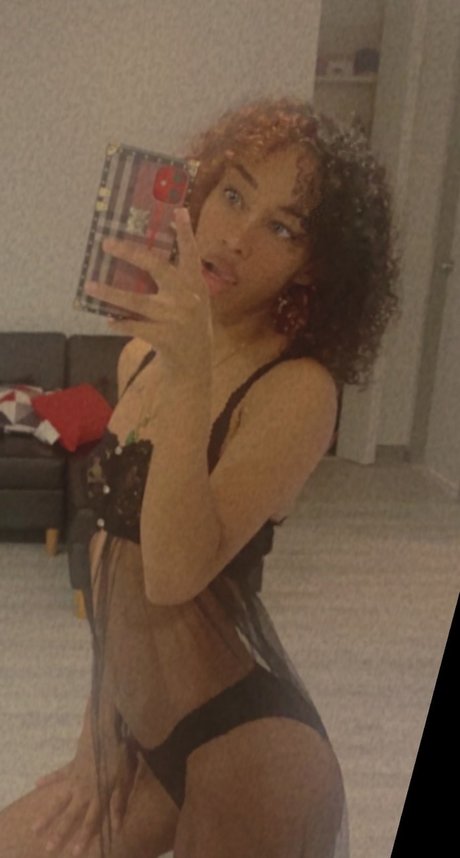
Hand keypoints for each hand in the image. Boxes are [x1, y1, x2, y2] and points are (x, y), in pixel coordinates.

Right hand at [31, 741, 137, 854]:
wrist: (103, 731)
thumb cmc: (118, 755)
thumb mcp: (124, 779)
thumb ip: (119, 803)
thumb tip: (117, 826)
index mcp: (97, 795)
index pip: (89, 822)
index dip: (83, 838)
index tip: (73, 852)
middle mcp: (83, 791)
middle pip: (70, 815)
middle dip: (60, 832)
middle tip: (48, 847)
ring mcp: (74, 779)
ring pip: (59, 800)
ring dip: (48, 814)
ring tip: (35, 827)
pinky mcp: (71, 766)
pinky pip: (58, 775)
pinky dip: (48, 779)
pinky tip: (37, 784)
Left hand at [84, 207, 212, 378]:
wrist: (195, 362)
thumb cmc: (189, 324)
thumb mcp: (193, 299)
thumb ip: (178, 280)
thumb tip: (139, 258)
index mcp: (196, 284)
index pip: (191, 253)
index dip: (185, 232)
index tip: (177, 210)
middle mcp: (187, 297)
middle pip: (156, 268)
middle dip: (130, 253)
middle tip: (107, 243)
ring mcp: (175, 318)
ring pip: (136, 301)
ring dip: (110, 294)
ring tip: (90, 287)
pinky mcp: (164, 337)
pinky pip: (134, 326)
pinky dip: (119, 323)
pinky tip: (108, 320)